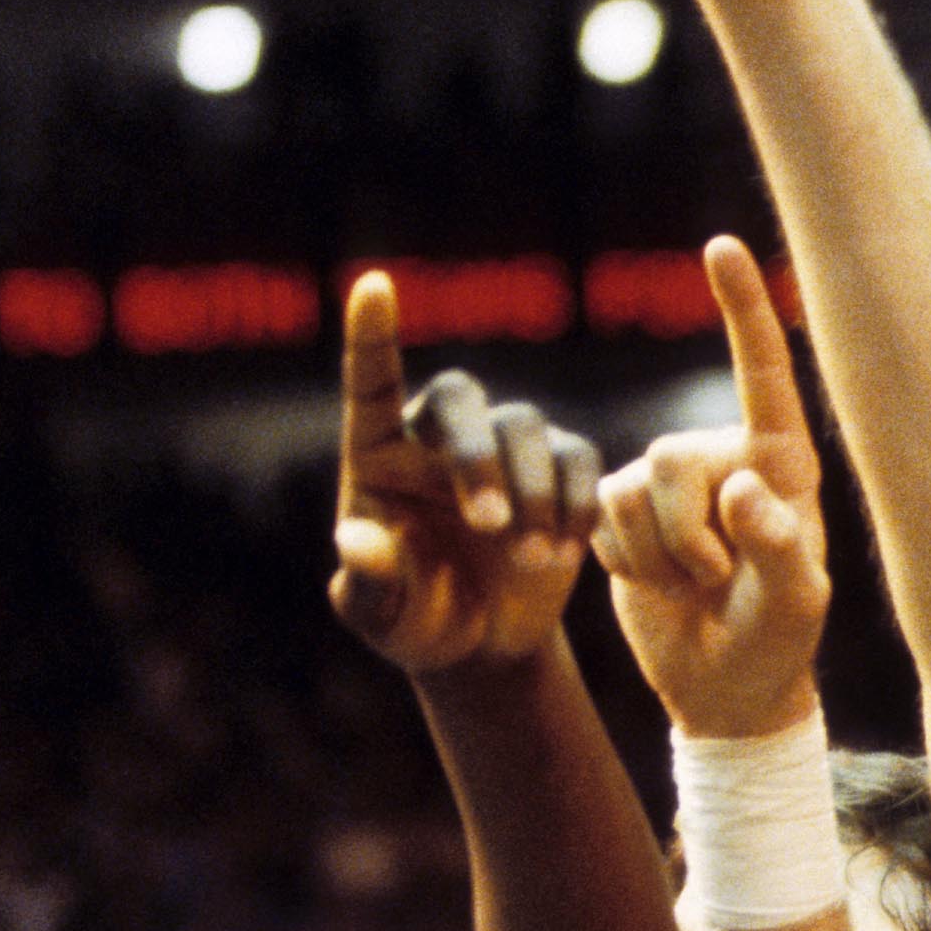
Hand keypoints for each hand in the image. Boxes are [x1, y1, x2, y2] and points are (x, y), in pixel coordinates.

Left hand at [331, 274, 602, 673]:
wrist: (482, 645)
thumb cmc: (417, 620)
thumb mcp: (382, 616)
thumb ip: (366, 582)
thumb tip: (352, 540)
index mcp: (379, 455)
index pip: (372, 383)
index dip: (372, 336)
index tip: (371, 285)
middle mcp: (438, 436)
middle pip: (461, 399)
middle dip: (478, 456)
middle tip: (490, 524)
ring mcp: (503, 447)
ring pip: (525, 428)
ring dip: (534, 492)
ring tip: (530, 558)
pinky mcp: (559, 468)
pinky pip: (578, 459)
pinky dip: (574, 503)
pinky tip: (563, 551)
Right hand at [594, 240, 829, 736]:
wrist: (723, 687)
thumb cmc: (777, 640)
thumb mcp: (796, 602)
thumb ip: (780, 545)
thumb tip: (743, 488)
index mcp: (780, 461)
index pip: (764, 373)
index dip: (742, 309)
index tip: (721, 246)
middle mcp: (721, 457)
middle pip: (673, 458)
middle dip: (686, 537)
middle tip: (718, 584)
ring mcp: (667, 485)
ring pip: (631, 491)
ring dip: (657, 557)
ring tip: (693, 588)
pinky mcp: (620, 513)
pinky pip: (598, 517)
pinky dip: (625, 563)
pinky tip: (658, 586)